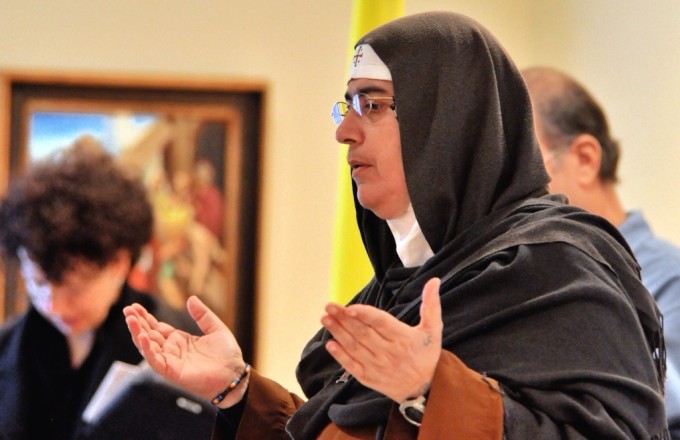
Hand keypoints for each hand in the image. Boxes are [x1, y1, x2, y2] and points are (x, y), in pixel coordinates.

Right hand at [124, 295, 246, 406]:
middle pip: (148, 335)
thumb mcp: (216, 328)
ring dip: (138, 334)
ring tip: (130, 320)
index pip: (157, 327)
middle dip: (137, 323)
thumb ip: (203, 315)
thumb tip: (191, 298)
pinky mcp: (172, 372)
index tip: (135, 306)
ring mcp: (171, 361)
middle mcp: (172, 350)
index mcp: (179, 340)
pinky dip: (147, 350)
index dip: (145, 317)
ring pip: (147, 347)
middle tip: (127, 310)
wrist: (235, 375)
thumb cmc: (227, 355)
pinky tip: (143, 337)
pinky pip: (155, 361)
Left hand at [321, 277, 441, 401]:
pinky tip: (329, 344)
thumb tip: (434, 280)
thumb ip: (431, 305)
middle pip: (363, 333)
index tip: (349, 308)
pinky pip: (352, 366)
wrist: (425, 388)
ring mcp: (377, 366)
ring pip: (354, 347)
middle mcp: (388, 353)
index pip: (380, 323)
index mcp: (403, 338)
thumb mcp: (434, 330)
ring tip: (325, 318)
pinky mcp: (369, 377)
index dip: (364, 315)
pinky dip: (340, 356)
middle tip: (329, 306)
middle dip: (344, 319)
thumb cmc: (427, 355)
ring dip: (338, 333)